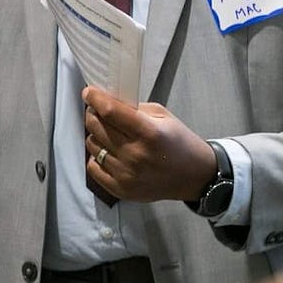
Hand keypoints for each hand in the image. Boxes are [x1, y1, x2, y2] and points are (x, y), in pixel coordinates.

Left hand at [82, 86, 216, 202]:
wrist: (194, 176)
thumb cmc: (179, 143)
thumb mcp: (163, 116)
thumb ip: (135, 108)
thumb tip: (108, 100)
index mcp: (149, 133)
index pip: (110, 111)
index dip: (95, 98)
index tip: (89, 92)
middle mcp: (135, 155)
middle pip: (97, 127)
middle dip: (93, 114)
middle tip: (98, 111)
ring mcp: (127, 174)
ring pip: (93, 146)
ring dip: (96, 135)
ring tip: (108, 133)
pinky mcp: (121, 189)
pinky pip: (94, 168)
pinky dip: (97, 157)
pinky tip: (108, 152)